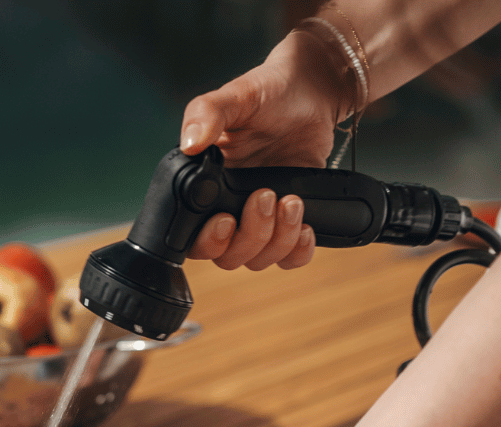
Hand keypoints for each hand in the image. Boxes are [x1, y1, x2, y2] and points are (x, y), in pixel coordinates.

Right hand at [181, 30, 349, 271]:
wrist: (311, 93)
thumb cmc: (268, 93)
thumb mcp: (235, 96)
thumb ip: (206, 114)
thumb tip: (189, 144)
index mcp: (205, 190)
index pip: (194, 239)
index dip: (208, 241)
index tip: (226, 220)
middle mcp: (228, 211)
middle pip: (228, 256)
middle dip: (249, 236)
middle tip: (266, 196)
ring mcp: (259, 221)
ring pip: (258, 260)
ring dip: (277, 239)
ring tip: (291, 200)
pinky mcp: (288, 224)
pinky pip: (289, 260)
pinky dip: (298, 252)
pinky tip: (304, 225)